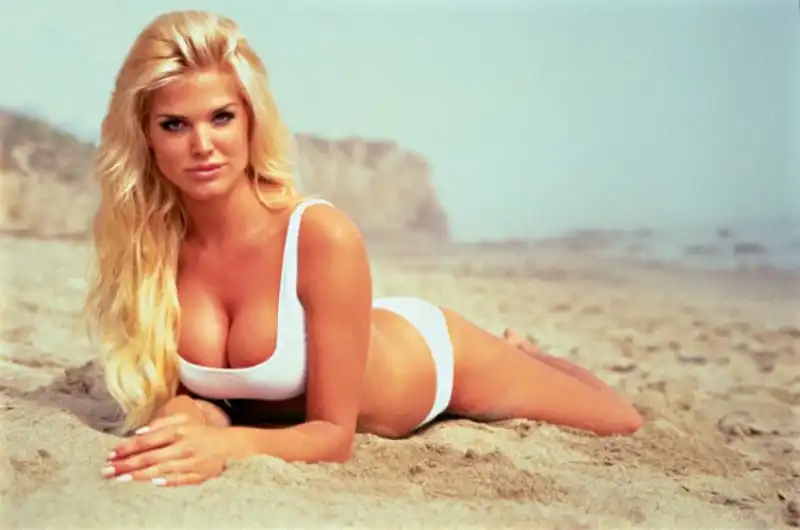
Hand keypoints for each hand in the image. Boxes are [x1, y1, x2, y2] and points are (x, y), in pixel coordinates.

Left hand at [102, 413, 231, 486]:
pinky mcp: (198, 474)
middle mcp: (183, 446)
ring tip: (120, 478)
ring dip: (139, 474)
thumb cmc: (201, 432)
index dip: (127, 447)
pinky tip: (152, 482)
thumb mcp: (183, 420)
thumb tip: (138, 432)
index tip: (111, 453)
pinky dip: (167, 480)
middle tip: (107, 470)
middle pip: (150, 456)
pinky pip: (180, 479)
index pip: (147, 440)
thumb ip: (161, 423)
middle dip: (126, 464)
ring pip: (161, 469)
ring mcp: (190, 462)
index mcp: (178, 431)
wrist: (228, 444)